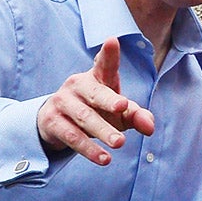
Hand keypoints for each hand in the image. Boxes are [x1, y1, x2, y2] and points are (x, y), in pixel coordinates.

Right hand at [38, 40, 156, 164]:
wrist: (58, 122)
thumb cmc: (97, 111)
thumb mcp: (119, 113)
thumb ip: (136, 116)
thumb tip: (150, 127)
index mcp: (98, 78)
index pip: (105, 64)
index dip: (109, 54)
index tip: (112, 41)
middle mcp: (78, 85)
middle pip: (96, 93)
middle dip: (110, 101)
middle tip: (124, 108)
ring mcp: (62, 102)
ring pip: (84, 118)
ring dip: (102, 132)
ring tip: (120, 144)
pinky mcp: (52, 121)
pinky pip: (72, 136)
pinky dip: (89, 149)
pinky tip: (104, 159)